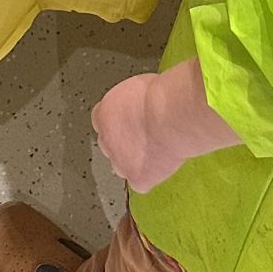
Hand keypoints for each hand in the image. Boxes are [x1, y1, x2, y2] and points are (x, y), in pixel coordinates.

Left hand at [91, 75, 187, 194]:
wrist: (170, 116)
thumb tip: (137, 106)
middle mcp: (106, 139)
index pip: (102, 123)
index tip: (130, 123)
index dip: (118, 124)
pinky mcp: (136, 178)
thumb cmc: (161, 96)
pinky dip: (150, 177)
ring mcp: (119, 162)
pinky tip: (161, 165)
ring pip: (121, 168)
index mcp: (104, 114)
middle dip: (123, 144)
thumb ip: (130, 103)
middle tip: (144, 138)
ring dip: (133, 162)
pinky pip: (140, 183)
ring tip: (154, 151)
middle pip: (109, 146)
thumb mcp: (137, 88)